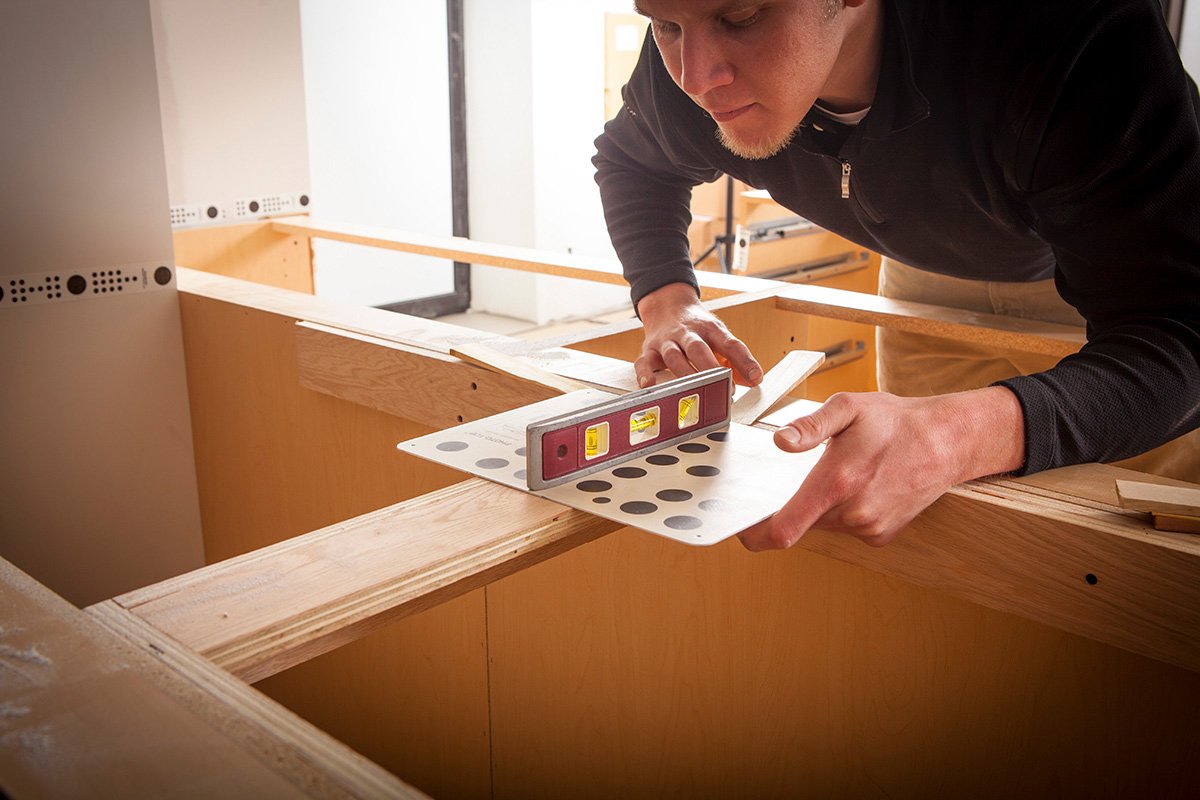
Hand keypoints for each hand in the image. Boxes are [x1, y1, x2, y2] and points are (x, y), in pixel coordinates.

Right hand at [635, 282, 762, 387]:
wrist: (667, 304)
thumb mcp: (719, 336)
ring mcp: (667, 341)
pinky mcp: (649, 349)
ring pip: (674, 356)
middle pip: (699, 349)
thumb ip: (735, 359)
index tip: (756, 378)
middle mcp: (688, 333)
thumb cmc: (696, 327)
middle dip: (712, 370)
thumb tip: (753, 381)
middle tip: (726, 390)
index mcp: (710, 329)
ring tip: (694, 392)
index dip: (744, 360)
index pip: (729, 343)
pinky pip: (644, 361)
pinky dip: (645, 372)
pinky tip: (649, 384)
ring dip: (685, 374)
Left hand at [738, 387, 1025, 549]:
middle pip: (799, 524)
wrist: (948, 442)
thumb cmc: (895, 421)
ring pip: (822, 525)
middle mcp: (853, 513)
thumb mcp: (849, 408)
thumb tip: (780, 443)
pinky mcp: (881, 535)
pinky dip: (843, 510)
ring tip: (841, 472)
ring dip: (819, 505)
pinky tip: (860, 484)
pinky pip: (846, 527)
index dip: (755, 534)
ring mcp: (868, 528)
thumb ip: (810, 426)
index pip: (783, 530)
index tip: (742, 525)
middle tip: (796, 476)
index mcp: (837, 482)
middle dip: (791, 504)